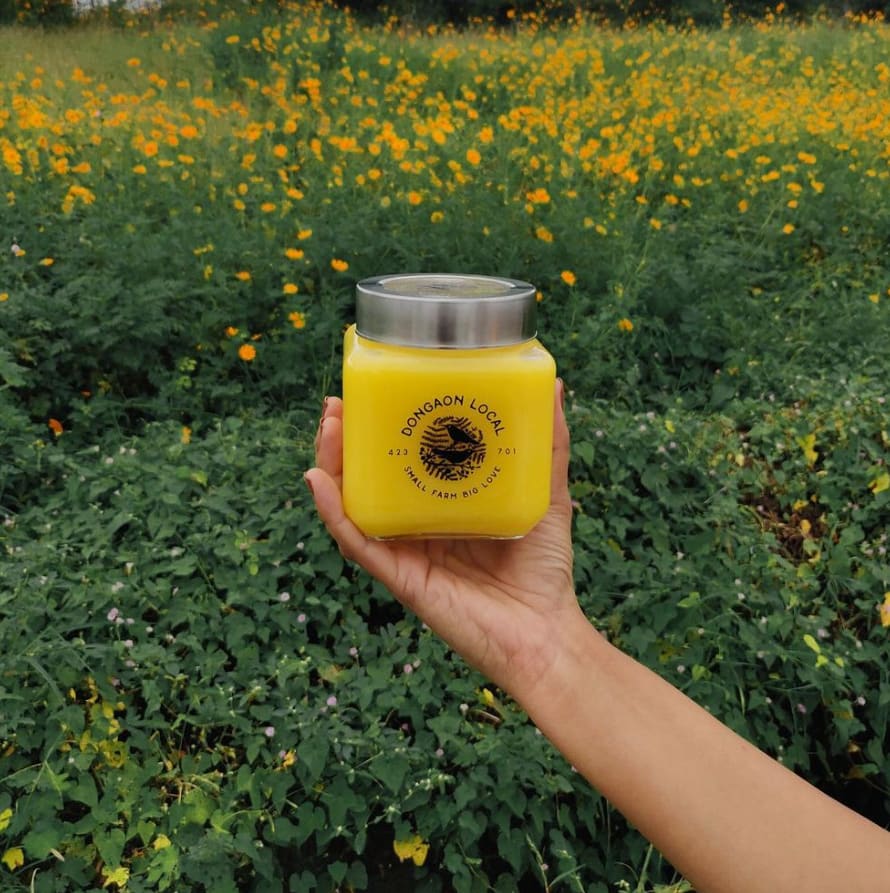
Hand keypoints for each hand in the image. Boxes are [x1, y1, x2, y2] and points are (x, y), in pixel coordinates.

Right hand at [304, 380, 585, 703]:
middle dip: (345, 441)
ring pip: (353, 506)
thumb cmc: (545, 569)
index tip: (371, 391)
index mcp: (443, 505)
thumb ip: (549, 446)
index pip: (402, 462)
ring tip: (327, 429)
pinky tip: (321, 482)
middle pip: (368, 479)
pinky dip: (334, 512)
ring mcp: (405, 551)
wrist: (546, 632)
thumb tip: (556, 386)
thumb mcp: (547, 494)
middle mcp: (417, 525)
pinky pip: (358, 542)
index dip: (381, 428)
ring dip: (331, 466)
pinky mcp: (400, 577)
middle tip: (336, 405)